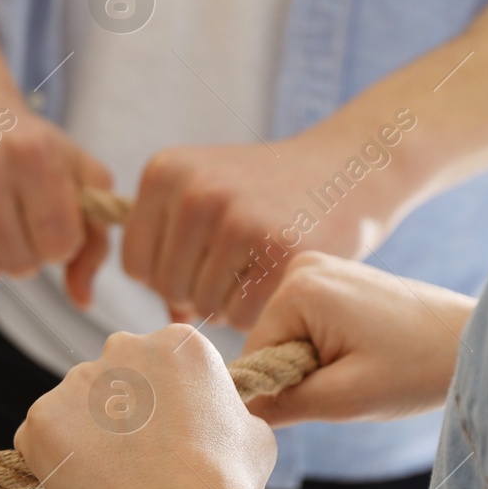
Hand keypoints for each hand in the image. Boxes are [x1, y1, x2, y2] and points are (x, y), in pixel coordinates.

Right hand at [0, 93, 112, 304]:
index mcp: (33, 154)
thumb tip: (83, 301)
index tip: (50, 217)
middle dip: (27, 251)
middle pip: (20, 265)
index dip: (61, 242)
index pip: (59, 246)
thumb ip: (93, 240)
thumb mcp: (77, 175)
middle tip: (17, 216)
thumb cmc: (28, 147)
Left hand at [14, 326, 275, 488]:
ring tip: (116, 484)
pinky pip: (41, 441)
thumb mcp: (253, 433)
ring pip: (75, 411)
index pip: (159, 366)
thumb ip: (228, 414)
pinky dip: (56, 465)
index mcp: (177, 342)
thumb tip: (226, 422)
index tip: (173, 439)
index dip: (165, 407)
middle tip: (139, 463)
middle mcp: (123, 347)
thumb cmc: (229, 482)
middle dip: (121, 415)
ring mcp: (77, 380)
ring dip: (87, 440)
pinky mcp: (41, 417)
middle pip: (113, 380)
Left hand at [123, 130, 403, 329]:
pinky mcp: (280, 250)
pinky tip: (281, 274)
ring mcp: (237, 219)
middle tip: (241, 265)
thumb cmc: (270, 192)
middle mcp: (195, 190)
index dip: (167, 275)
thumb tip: (169, 322)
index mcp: (165, 172)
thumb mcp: (208, 195)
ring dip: (232, 301)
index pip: (135, 264)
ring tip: (262, 264)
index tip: (205, 259)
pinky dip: (260, 311)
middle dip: (199, 290)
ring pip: (204, 305)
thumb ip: (172, 252)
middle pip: (166, 287)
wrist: (352, 165)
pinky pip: (241, 316)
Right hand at [242, 252, 474, 426]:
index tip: (333, 391)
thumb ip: (284, 405)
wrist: (477, 341)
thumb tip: (240, 411)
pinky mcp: (336, 275)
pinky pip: (308, 323)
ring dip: (317, 361)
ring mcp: (321, 266)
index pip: (256, 355)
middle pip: (271, 342)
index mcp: (298, 288)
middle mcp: (302, 266)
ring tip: (366, 362)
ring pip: (290, 336)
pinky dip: (329, 346)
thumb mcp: (346, 399)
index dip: (284, 388)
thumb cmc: (419, 368)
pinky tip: (367, 348)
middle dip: (302, 372)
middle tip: (355, 378)